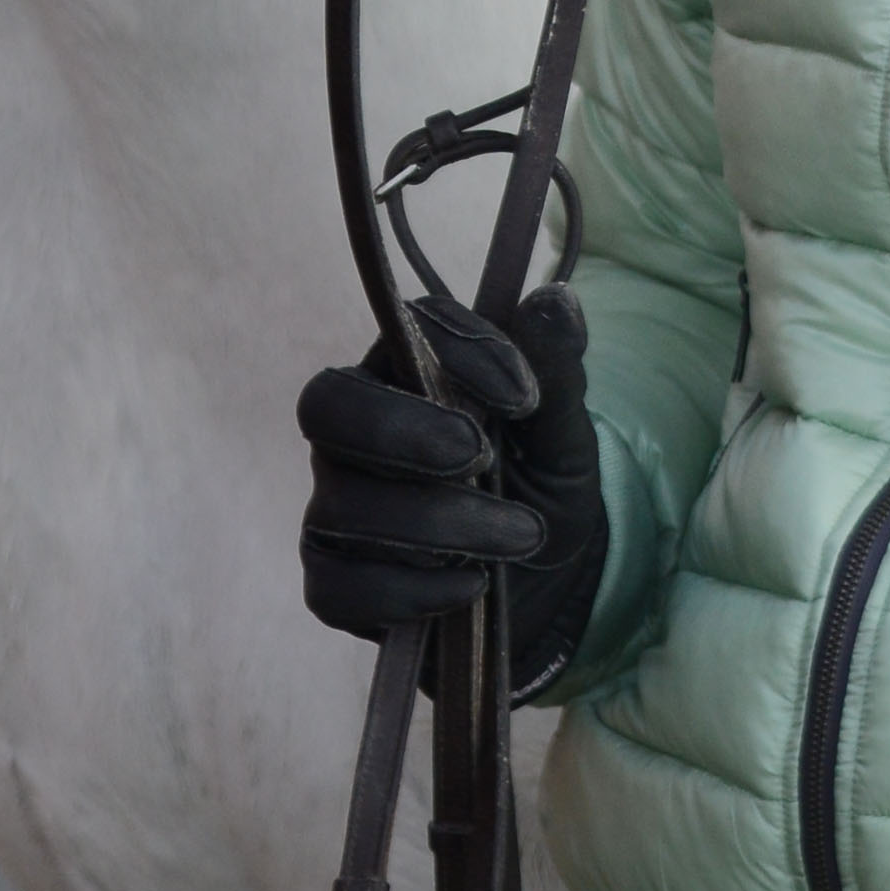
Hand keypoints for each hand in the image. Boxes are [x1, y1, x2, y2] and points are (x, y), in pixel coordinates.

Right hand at [294, 288, 608, 678]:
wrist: (546, 589)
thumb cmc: (541, 490)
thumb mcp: (563, 436)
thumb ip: (555, 372)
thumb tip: (554, 300)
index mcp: (404, 373)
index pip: (404, 331)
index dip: (458, 354)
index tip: (524, 397)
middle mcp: (353, 434)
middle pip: (326, 405)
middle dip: (402, 431)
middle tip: (479, 458)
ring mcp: (333, 510)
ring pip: (344, 505)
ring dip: (439, 523)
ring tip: (520, 537)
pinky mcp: (332, 585)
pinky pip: (340, 586)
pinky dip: (411, 590)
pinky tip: (471, 587)